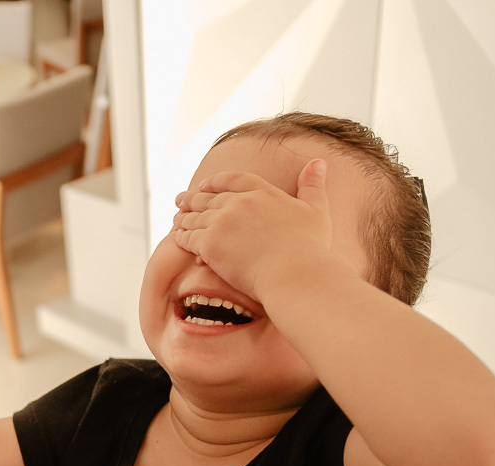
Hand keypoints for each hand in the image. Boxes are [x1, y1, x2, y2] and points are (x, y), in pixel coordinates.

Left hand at [172, 159, 336, 301]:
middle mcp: (239, 203)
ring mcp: (222, 222)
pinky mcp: (209, 244)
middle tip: (180, 200)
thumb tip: (318, 162)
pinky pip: (188, 238)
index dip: (215, 181)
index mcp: (263, 192)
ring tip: (176, 219)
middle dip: (192, 198)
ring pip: (195, 217)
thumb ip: (313, 186)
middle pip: (208, 198)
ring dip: (183, 217)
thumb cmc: (310, 249)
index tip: (204, 184)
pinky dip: (181, 237)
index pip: (233, 180)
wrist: (295, 274)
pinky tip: (177, 238)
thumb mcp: (316, 210)